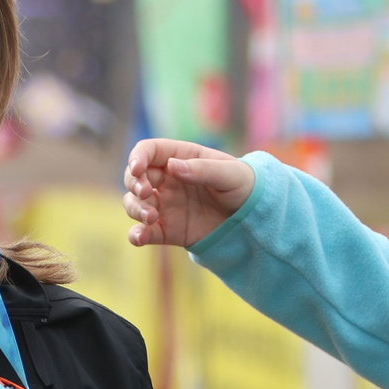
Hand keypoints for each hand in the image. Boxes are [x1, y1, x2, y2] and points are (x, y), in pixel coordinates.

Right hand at [122, 139, 255, 248]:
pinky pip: (145, 233)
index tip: (138, 170)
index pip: (148, 151)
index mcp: (180, 158)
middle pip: (135, 177)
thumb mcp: (230, 174)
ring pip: (134, 204)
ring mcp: (165, 205)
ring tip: (151, 217)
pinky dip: (136, 235)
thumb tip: (173, 167)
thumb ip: (202, 170)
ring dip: (135, 208)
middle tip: (146, 193)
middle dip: (134, 184)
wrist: (255, 218)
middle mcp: (167, 180)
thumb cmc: (245, 185)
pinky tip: (139, 237)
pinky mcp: (168, 230)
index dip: (137, 158)